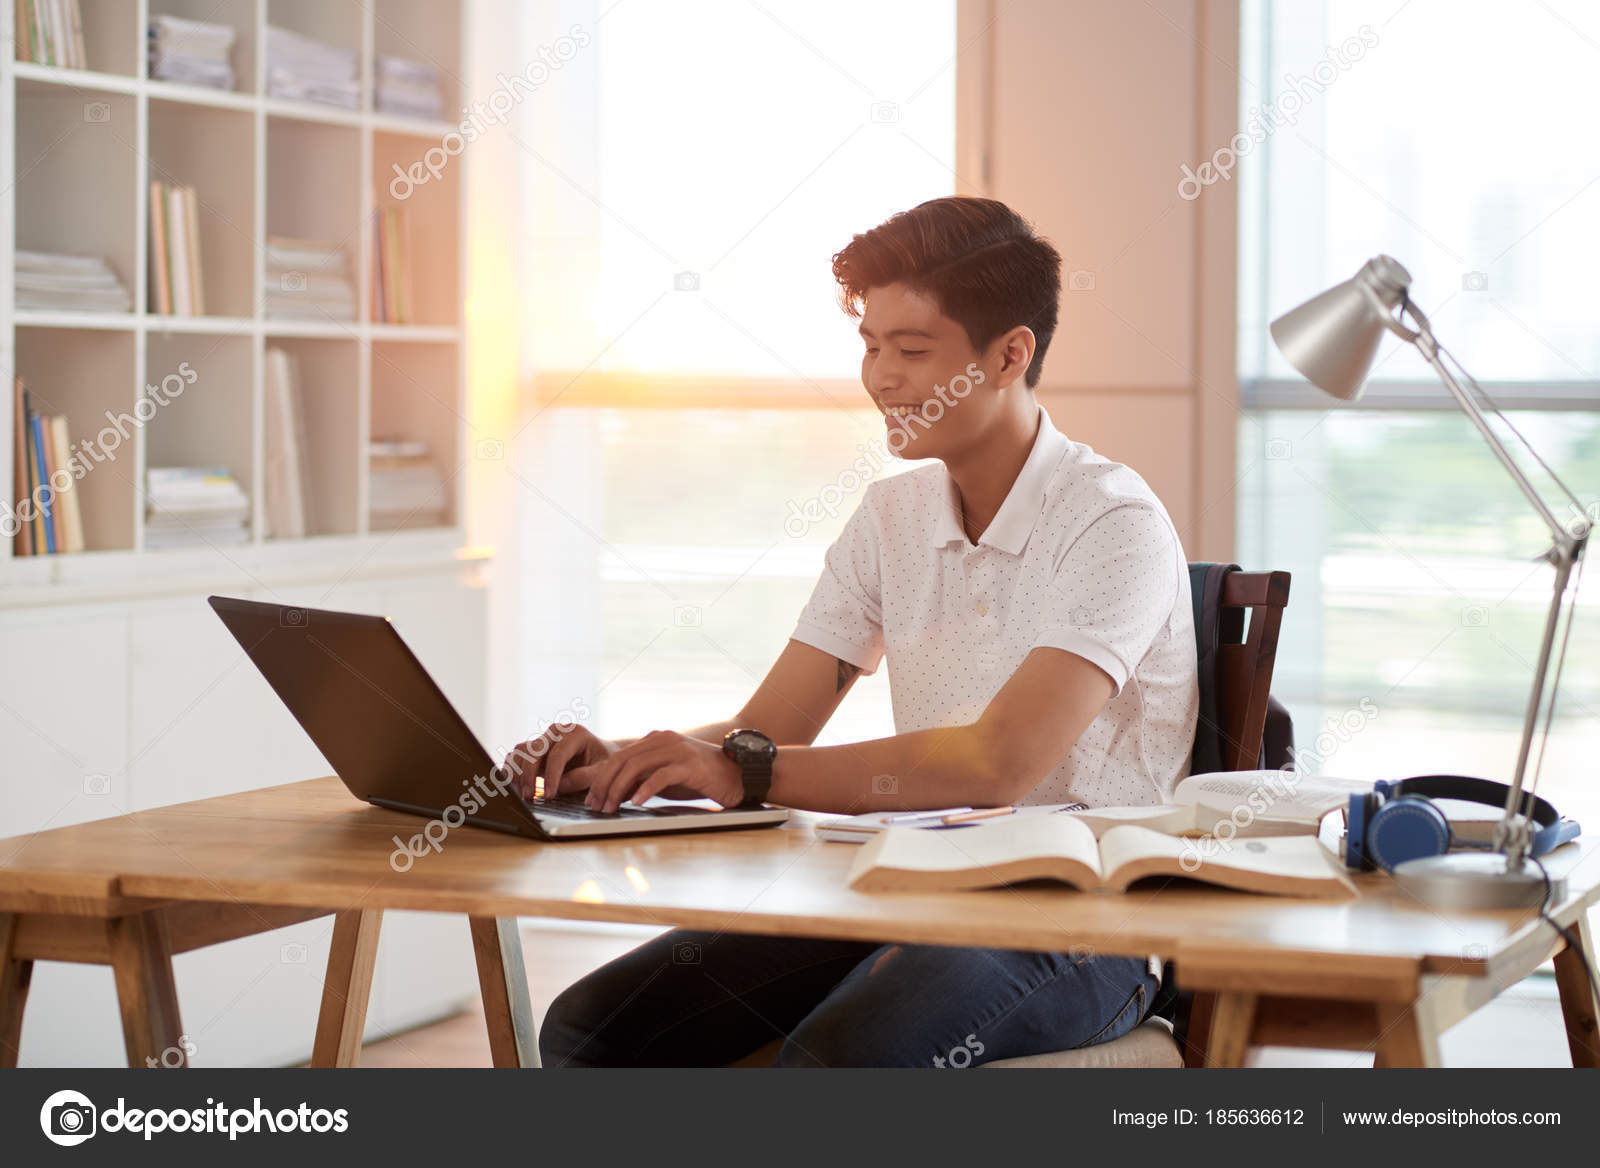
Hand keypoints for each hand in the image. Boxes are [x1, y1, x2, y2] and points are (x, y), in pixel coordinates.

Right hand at [501, 723, 618, 799]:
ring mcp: (543, 739)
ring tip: (523, 794)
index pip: (558, 754)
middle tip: (529, 796)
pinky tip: (516, 787)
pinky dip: (512, 771)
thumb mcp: (602, 771)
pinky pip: (516, 756)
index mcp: (575, 733)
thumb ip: (584, 777)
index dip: (552, 776)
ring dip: (518, 773)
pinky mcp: (533, 749)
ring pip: (521, 751)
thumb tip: (560, 786)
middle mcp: (556, 732)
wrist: (599, 756)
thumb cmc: (603, 763)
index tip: (550, 795)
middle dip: (529, 775)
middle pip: (534, 750)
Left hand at [573, 730, 744, 812]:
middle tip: (596, 806)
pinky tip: (637, 803)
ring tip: (611, 808)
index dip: (602, 778)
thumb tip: (615, 793)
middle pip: (623, 760)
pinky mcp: (690, 765)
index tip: (593, 799)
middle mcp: (664, 739)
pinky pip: (660, 776)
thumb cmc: (701, 778)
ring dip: (619, 790)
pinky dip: (645, 790)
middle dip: (605, 785)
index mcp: (656, 739)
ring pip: (636, 767)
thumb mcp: (667, 777)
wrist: (737, 774)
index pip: (619, 756)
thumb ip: (643, 778)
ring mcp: (677, 750)